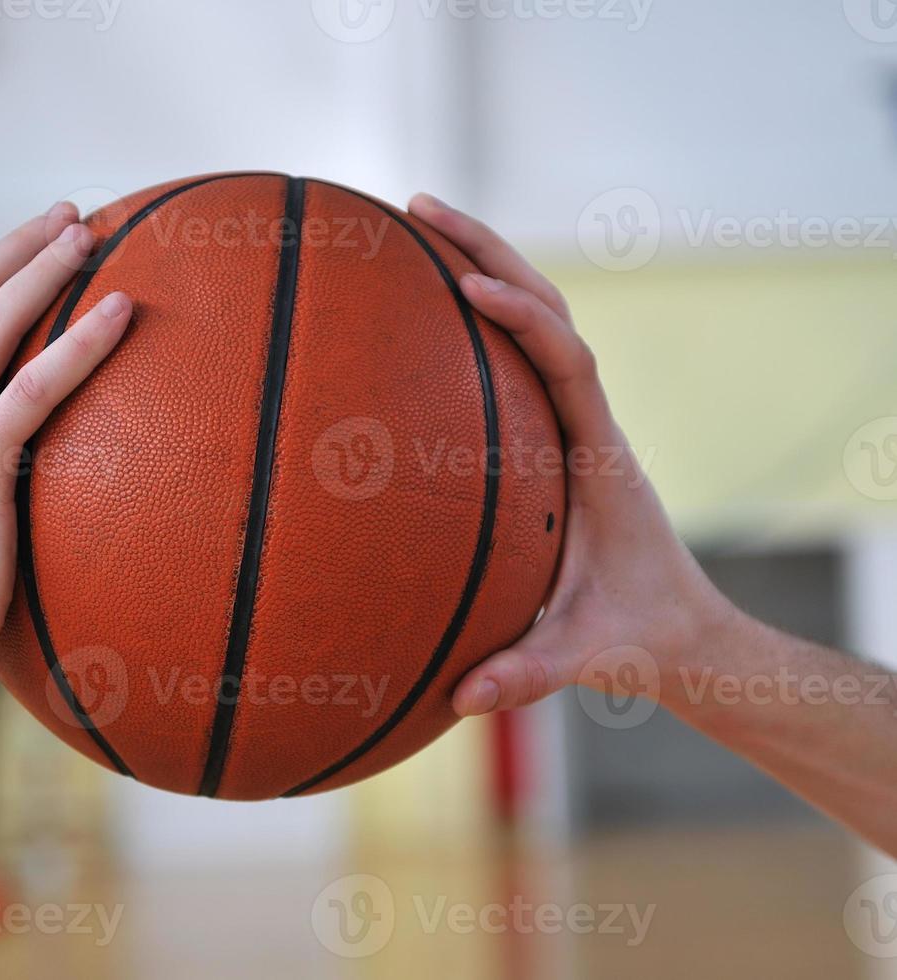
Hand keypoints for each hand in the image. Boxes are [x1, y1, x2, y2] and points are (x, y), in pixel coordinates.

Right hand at [406, 194, 737, 716]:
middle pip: (548, 306)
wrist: (683, 631)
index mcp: (599, 456)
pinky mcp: (555, 430)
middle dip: (486, 248)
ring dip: (482, 261)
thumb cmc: (637, 635)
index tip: (468, 286)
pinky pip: (518, 352)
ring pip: (536, 317)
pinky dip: (479, 311)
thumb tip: (462, 698)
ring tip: (415, 224)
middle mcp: (590, 421)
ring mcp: (574, 420)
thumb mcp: (587, 657)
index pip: (567, 361)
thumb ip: (530, 672)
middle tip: (418, 206)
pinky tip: (425, 305)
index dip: (522, 317)